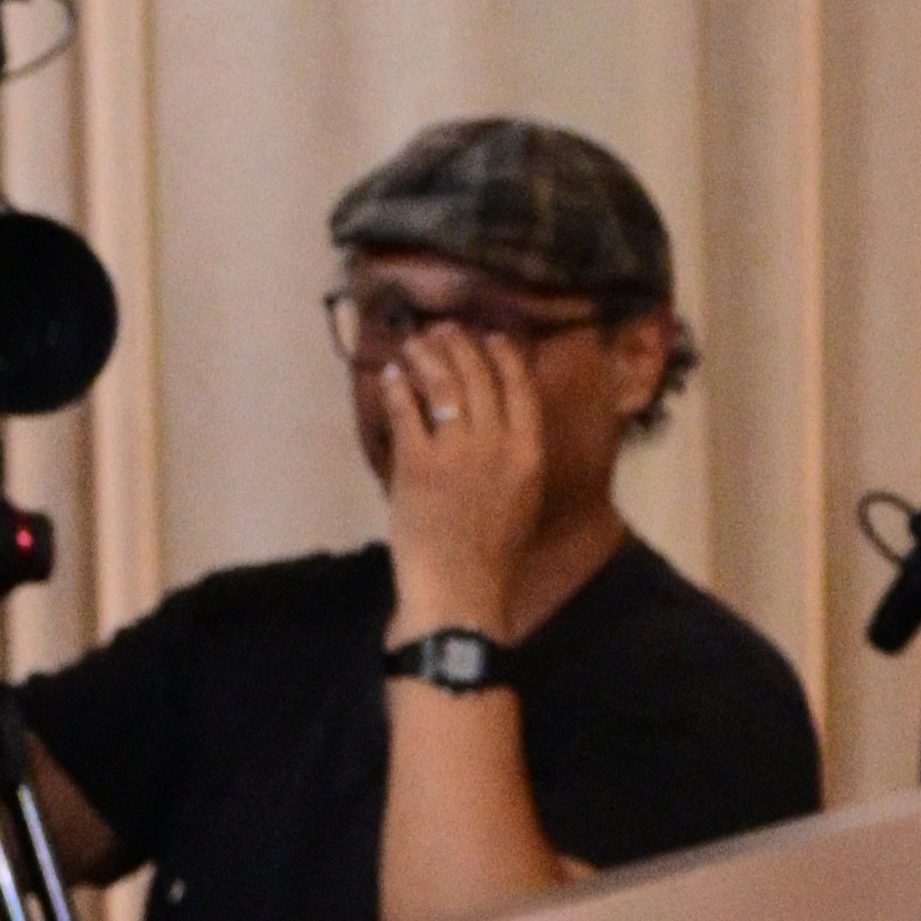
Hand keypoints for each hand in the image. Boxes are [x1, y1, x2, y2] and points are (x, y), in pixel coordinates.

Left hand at [379, 327, 551, 637]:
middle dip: (459, 345)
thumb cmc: (493, 552)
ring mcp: (458, 453)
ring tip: (414, 343)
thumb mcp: (521, 497)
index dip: (504, 354)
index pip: (520, 388)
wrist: (462, 590)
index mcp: (530, 453)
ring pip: (444, 385)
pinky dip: (397, 389)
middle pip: (480, 377)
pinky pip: (407, 413)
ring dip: (427, 357)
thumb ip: (512, 457)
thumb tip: (495, 421)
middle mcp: (499, 444)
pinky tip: (390, 376)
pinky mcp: (417, 465)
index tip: (491, 334)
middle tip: (443, 329)